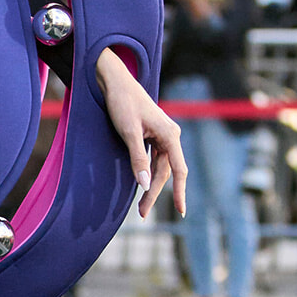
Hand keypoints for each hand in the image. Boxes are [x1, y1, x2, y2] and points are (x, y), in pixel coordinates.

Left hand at [95, 48, 186, 218]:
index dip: (180, 192)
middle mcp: (171, 136)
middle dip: (155, 192)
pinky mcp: (154, 134)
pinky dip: (148, 173)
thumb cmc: (122, 104)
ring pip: (160, 167)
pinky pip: (155, 159)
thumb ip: (138, 159)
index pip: (178, 170)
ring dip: (151, 185)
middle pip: (166, 171)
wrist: (115, 82)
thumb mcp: (128, 132)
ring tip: (141, 206)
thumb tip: (144, 184)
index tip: (181, 211)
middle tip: (142, 214)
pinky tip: (142, 184)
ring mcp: (163, 135)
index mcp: (171, 135)